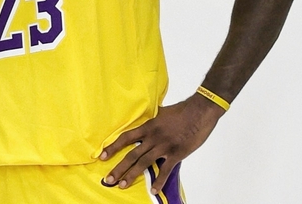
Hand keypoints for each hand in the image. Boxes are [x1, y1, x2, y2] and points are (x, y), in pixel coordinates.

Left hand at [99, 94, 223, 194]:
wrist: (200, 111)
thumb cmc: (181, 110)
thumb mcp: (161, 113)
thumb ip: (151, 119)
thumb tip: (144, 119)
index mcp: (148, 127)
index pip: (125, 138)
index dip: (112, 147)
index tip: (101, 157)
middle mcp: (152, 137)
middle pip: (131, 154)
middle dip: (118, 168)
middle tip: (108, 179)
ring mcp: (164, 146)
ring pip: (143, 163)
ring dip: (132, 175)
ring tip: (122, 185)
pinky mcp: (176, 153)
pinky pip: (165, 170)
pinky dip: (159, 181)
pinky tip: (153, 190)